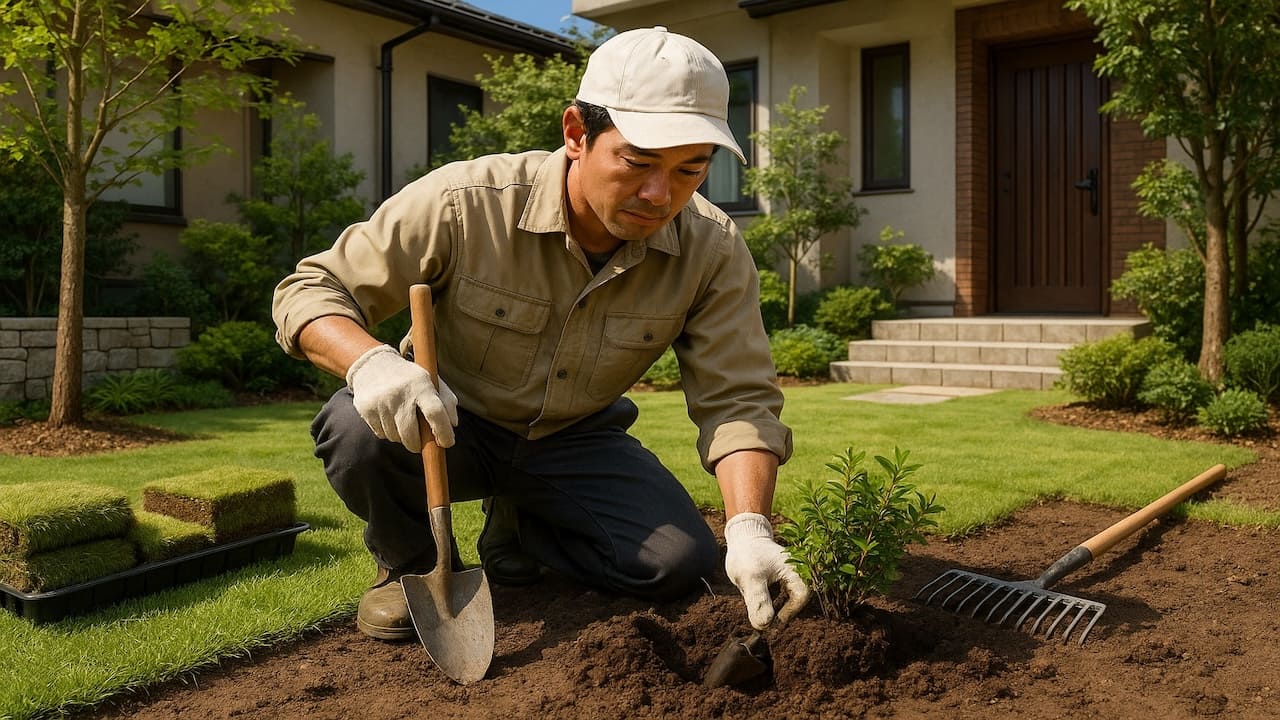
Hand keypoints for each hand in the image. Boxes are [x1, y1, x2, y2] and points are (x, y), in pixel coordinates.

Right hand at [346, 344, 458, 450]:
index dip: (444, 432)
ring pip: (396, 437)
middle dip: (418, 445)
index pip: (435, 412)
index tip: (447, 443)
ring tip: (402, 422)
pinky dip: (389, 433)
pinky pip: (382, 434)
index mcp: (420, 383)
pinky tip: (389, 418)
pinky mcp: (366, 409)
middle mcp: (400, 392)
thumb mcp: (431, 381)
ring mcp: (381, 401)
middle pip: (412, 434)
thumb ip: (447, 401)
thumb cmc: (410, 378)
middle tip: (420, 444)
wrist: (373, 365)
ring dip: (402, 437)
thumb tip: (453, 425)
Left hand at [723, 512, 810, 630]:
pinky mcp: (782, 581)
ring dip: (776, 610)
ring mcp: (790, 577)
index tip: (770, 622)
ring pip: (789, 601)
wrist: (742, 539)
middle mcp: (798, 572)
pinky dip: (772, 604)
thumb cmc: (747, 554)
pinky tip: (760, 604)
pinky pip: (782, 597)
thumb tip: (764, 625)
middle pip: (797, 600)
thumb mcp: (749, 577)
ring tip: (760, 615)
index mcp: (795, 568)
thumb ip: (758, 601)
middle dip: (781, 614)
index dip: (788, 613)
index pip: (801, 596)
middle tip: (765, 625)